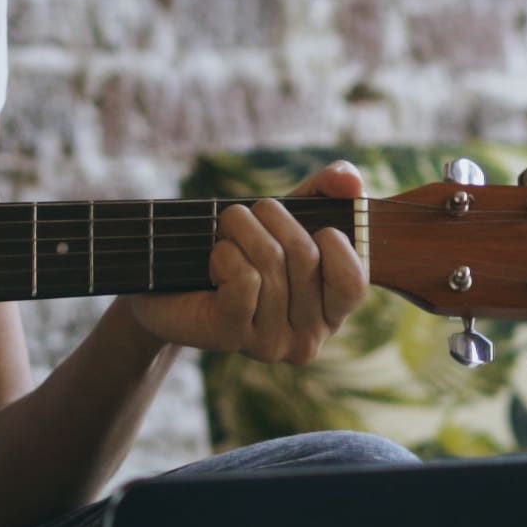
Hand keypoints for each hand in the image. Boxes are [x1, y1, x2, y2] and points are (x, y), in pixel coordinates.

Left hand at [122, 161, 368, 362]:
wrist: (173, 276)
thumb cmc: (244, 245)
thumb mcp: (294, 211)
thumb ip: (331, 188)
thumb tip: (351, 182)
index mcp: (332, 312)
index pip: (353, 282)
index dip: (335, 243)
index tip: (311, 228)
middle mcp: (308, 338)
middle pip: (304, 255)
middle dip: (270, 216)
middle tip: (246, 216)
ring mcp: (271, 344)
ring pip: (269, 261)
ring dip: (239, 229)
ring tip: (226, 234)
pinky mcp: (233, 337)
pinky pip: (242, 279)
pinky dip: (223, 254)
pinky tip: (214, 262)